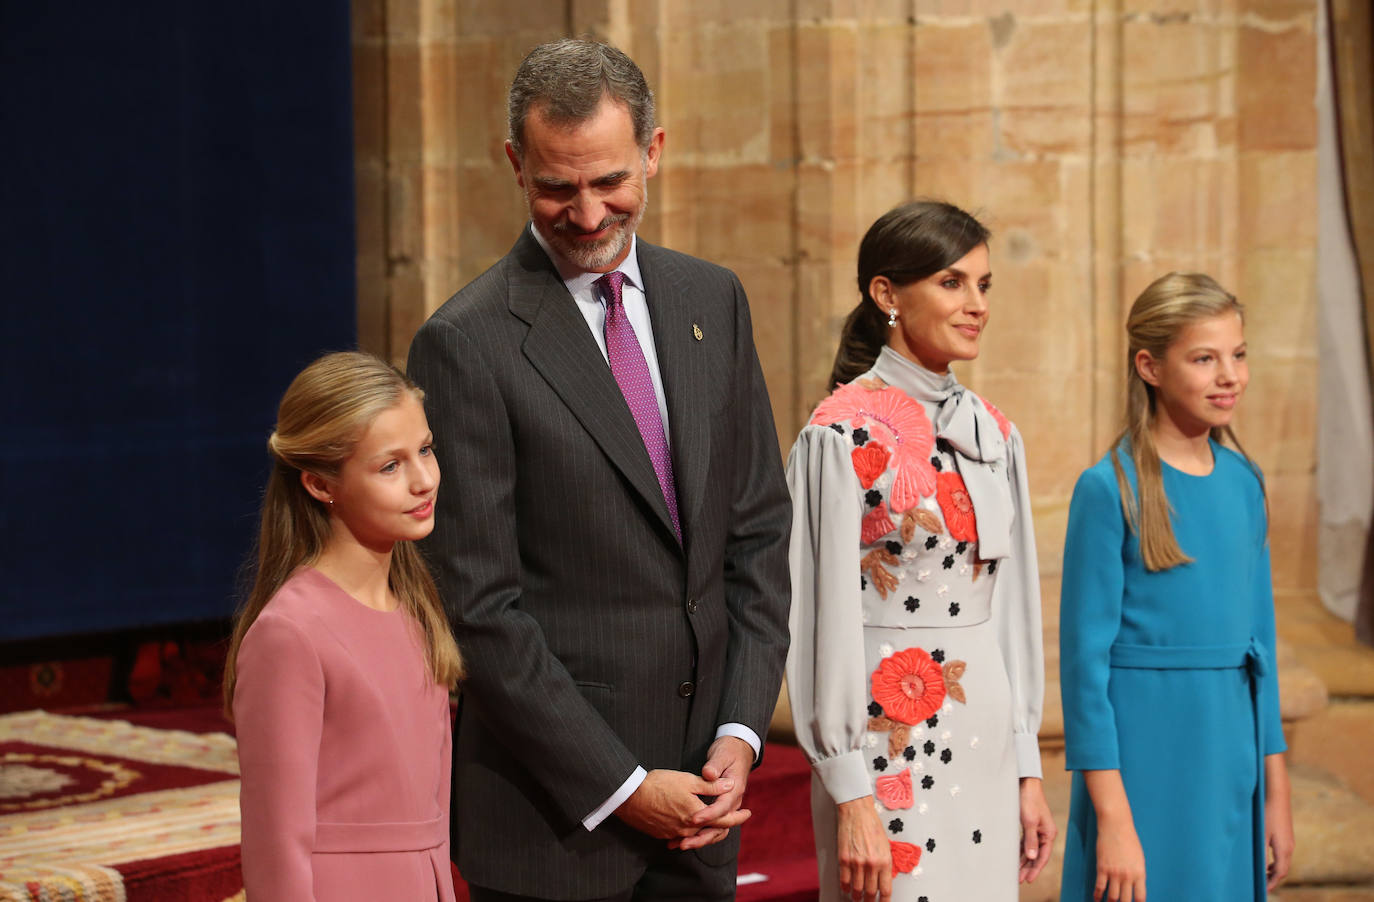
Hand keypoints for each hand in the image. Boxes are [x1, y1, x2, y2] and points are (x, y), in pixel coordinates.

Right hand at [615, 768, 743, 842]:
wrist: (630, 796)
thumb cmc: (659, 784)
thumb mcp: (688, 780)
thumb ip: (711, 786)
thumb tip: (731, 784)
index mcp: (697, 815)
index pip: (724, 820)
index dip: (737, 816)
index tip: (748, 813)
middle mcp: (687, 829)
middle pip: (712, 831)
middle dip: (725, 825)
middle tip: (735, 817)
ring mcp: (674, 834)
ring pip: (697, 835)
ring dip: (708, 830)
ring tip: (715, 823)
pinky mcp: (663, 834)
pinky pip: (682, 837)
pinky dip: (691, 832)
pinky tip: (691, 825)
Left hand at [673, 736, 755, 849]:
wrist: (739, 751)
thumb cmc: (728, 751)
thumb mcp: (722, 754)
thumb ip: (715, 765)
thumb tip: (709, 773)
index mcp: (735, 789)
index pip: (722, 807)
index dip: (708, 814)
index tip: (693, 818)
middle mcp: (732, 802)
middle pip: (720, 825)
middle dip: (701, 836)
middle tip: (683, 843)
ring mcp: (726, 807)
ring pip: (715, 830)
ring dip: (698, 839)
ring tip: (680, 845)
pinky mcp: (719, 808)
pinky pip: (711, 826)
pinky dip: (698, 834)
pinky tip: (681, 838)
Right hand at [836, 796, 891, 901]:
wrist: (857, 811)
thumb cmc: (872, 825)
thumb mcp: (885, 845)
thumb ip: (884, 863)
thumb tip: (882, 879)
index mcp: (885, 861)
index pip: (886, 890)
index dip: (884, 901)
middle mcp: (871, 864)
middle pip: (870, 892)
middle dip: (869, 901)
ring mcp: (856, 863)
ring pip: (857, 889)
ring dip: (857, 896)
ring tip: (857, 898)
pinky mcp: (844, 859)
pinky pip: (844, 879)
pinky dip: (845, 886)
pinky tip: (846, 888)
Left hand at [1018, 777, 1055, 882]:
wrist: (1026, 785)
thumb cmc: (1029, 800)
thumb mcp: (1029, 822)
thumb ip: (1030, 840)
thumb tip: (1032, 857)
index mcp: (1049, 833)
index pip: (1043, 856)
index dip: (1036, 869)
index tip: (1029, 879)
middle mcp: (1045, 834)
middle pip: (1037, 855)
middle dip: (1029, 868)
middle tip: (1020, 879)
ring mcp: (1037, 830)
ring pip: (1031, 850)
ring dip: (1024, 861)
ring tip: (1017, 872)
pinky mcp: (1030, 826)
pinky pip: (1026, 843)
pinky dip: (1021, 851)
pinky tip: (1015, 858)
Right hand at [1093, 815, 1145, 901]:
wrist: (1116, 826)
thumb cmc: (1129, 839)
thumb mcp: (1139, 858)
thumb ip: (1137, 873)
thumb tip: (1134, 886)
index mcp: (1139, 874)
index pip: (1140, 898)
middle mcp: (1128, 876)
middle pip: (1126, 900)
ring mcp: (1114, 873)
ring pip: (1112, 897)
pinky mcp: (1102, 868)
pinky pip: (1099, 887)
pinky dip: (1097, 895)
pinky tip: (1096, 899)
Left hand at [1265, 755, 1293, 888]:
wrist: (1277, 793)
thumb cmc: (1266, 811)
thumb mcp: (1261, 833)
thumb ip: (1260, 851)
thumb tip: (1257, 867)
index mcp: (1284, 849)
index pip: (1279, 873)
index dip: (1271, 883)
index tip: (1262, 890)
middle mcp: (1289, 847)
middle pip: (1283, 870)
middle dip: (1273, 879)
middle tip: (1262, 886)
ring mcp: (1289, 841)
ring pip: (1283, 862)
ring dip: (1274, 870)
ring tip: (1263, 876)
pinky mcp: (1286, 834)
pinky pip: (1283, 854)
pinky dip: (1275, 862)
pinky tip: (1266, 860)